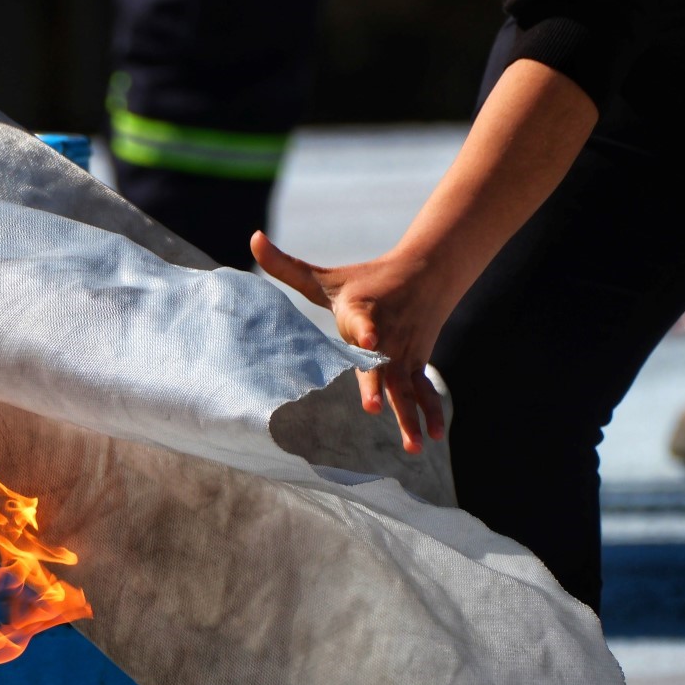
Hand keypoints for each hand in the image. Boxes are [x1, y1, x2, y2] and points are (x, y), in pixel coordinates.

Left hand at [251, 231, 448, 453]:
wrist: (426, 273)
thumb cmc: (366, 279)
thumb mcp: (326, 277)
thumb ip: (286, 266)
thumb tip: (253, 237)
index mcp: (362, 311)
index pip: (361, 320)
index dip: (364, 329)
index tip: (368, 338)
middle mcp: (386, 335)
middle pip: (382, 364)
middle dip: (377, 386)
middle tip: (372, 410)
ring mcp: (404, 353)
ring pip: (407, 387)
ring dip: (410, 417)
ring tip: (413, 447)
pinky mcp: (416, 364)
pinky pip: (424, 391)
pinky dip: (429, 414)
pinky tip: (432, 439)